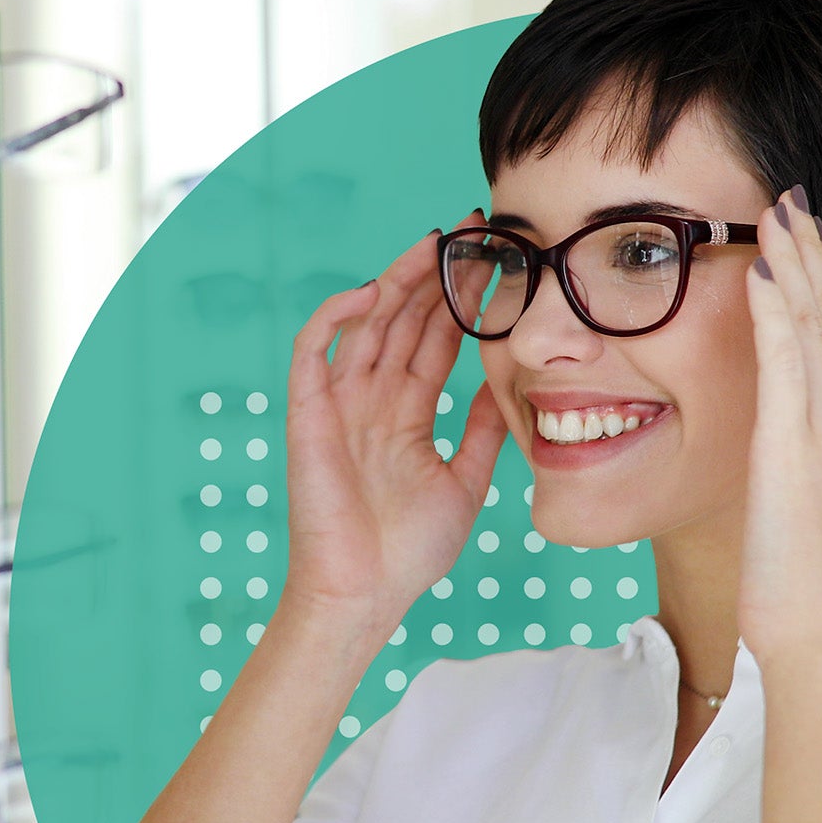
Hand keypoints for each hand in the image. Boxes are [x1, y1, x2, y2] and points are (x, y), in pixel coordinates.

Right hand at [280, 214, 511, 643]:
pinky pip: (315, 351)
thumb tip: (512, 386)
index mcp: (404, 412)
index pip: (434, 339)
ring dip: (398, 280)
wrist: (364, 593)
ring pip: (366, 322)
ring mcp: (338, 403)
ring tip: (434, 244)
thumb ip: (483, 431)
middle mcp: (370, 399)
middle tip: (472, 229)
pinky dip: (338, 316)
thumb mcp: (466, 480)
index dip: (461, 298)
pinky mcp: (309, 413)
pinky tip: (374, 291)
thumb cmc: (408, 552)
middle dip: (435, 273)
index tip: (495, 258)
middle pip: (403, 319)